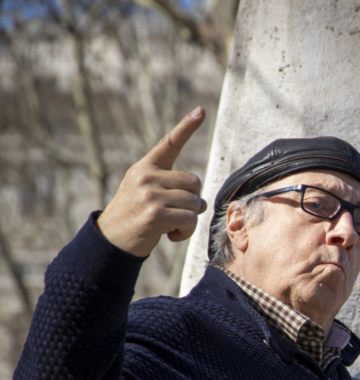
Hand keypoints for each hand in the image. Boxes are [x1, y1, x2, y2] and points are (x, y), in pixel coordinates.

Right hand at [96, 108, 207, 256]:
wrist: (111, 242)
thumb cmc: (135, 218)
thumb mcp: (148, 196)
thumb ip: (173, 192)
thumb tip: (200, 203)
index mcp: (145, 167)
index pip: (170, 143)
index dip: (187, 127)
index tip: (201, 110)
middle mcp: (146, 176)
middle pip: (194, 183)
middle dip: (191, 202)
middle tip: (175, 215)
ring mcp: (149, 194)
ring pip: (194, 203)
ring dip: (189, 220)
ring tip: (170, 227)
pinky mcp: (155, 214)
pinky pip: (189, 220)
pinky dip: (186, 232)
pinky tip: (170, 236)